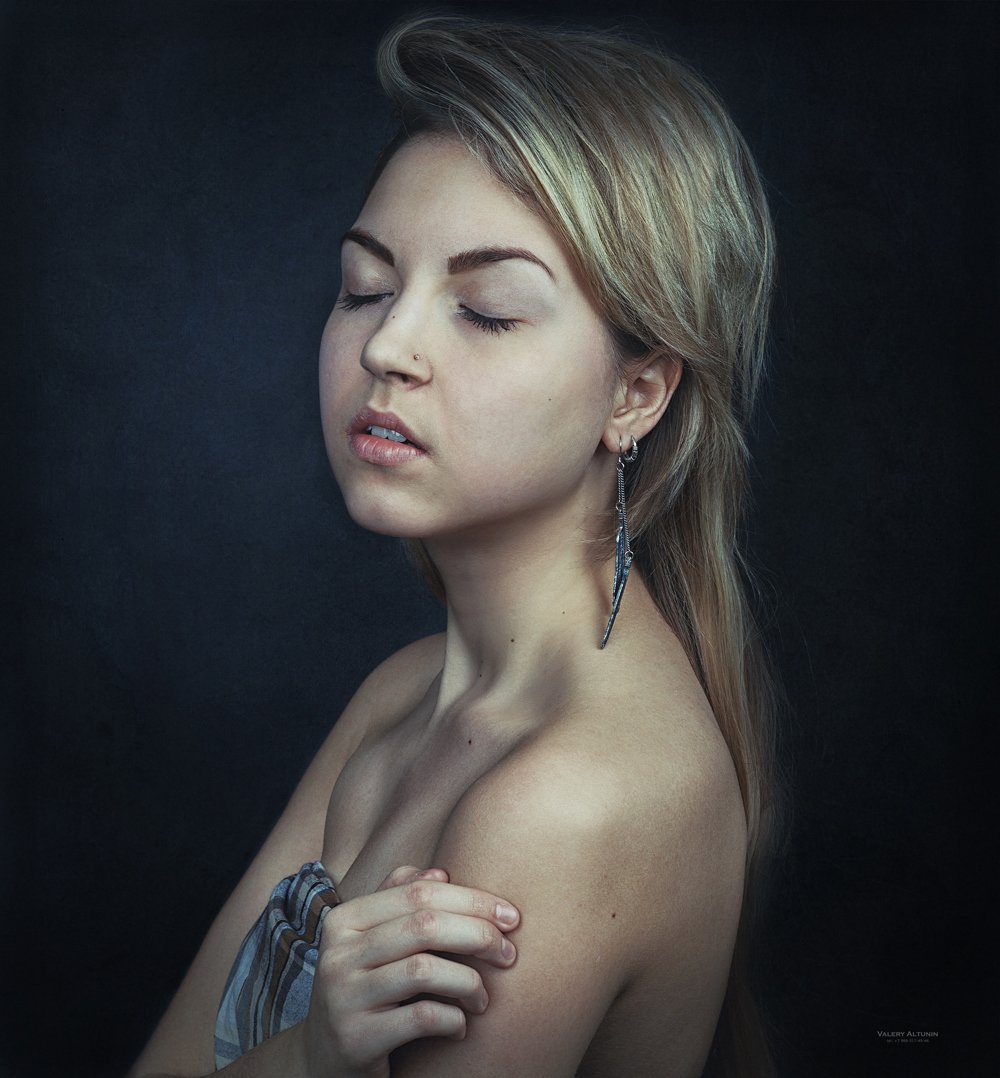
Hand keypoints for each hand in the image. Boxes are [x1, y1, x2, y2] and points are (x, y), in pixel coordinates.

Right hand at [299, 865, 519, 1077]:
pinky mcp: (356, 1039)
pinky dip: (453, 1019)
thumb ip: (399, 901)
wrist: (322, 1059)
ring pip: (424, 970)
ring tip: (484, 998)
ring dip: (469, 982)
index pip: (418, 893)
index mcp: (345, 919)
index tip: (510, 916)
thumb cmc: (363, 989)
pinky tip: (462, 1026)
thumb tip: (441, 874)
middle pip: (424, 926)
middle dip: (478, 935)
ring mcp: (344, 996)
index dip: (471, 899)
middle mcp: (338, 953)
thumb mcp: (371, 942)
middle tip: (509, 954)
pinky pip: (421, 1018)